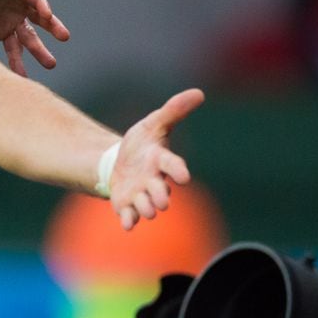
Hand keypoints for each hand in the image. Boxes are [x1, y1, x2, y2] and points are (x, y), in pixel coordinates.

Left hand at [0, 0, 69, 76]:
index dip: (40, 4)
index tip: (47, 14)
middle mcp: (19, 4)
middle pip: (39, 16)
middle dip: (52, 26)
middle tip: (64, 36)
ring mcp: (12, 20)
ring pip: (29, 37)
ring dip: (39, 50)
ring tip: (51, 63)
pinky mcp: (2, 33)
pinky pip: (12, 48)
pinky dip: (17, 61)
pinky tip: (21, 74)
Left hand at [109, 88, 204, 229]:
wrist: (118, 162)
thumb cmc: (141, 144)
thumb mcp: (153, 124)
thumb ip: (174, 110)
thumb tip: (199, 93)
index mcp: (161, 160)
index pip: (173, 165)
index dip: (178, 170)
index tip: (184, 177)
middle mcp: (154, 181)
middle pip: (160, 191)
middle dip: (161, 196)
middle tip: (162, 201)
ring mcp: (141, 194)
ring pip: (146, 206)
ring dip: (145, 208)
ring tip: (145, 210)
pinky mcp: (127, 204)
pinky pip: (129, 216)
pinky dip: (129, 220)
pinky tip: (127, 224)